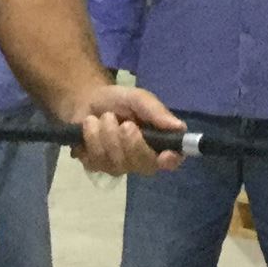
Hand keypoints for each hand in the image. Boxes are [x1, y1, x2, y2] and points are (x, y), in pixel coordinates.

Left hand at [66, 82, 184, 177]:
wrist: (88, 100)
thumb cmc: (119, 101)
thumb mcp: (138, 99)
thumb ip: (156, 112)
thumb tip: (179, 127)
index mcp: (158, 144)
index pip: (171, 161)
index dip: (170, 161)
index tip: (166, 154)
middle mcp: (141, 160)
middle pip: (144, 164)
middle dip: (131, 142)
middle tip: (124, 123)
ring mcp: (118, 167)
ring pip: (116, 162)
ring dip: (108, 134)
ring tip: (105, 117)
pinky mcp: (97, 167)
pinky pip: (95, 160)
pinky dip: (91, 137)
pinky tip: (91, 126)